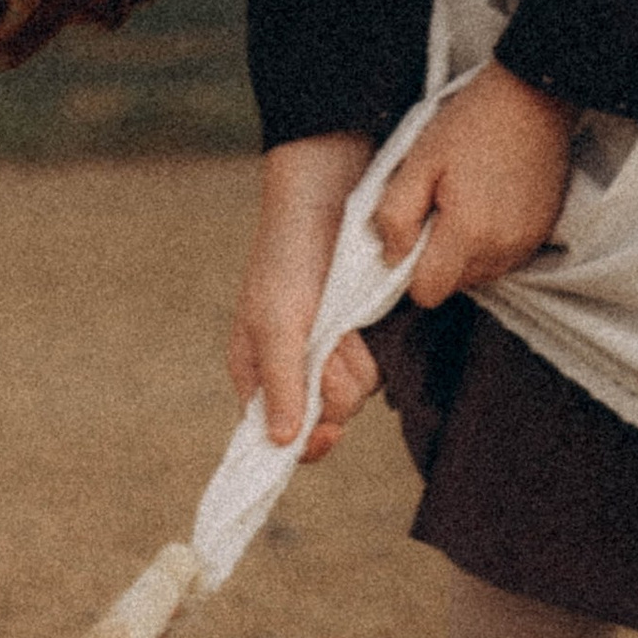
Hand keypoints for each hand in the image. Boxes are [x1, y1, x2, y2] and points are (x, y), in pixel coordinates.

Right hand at [229, 132, 379, 462]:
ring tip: (348, 318)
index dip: (303, 439)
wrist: (333, 195)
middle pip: (324, 419)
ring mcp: (334, 356)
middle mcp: (295, 371)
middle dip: (334, 383)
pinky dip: (379, 348)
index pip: (274, 435)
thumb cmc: (288, 255)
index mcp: (257, 372)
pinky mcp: (368, 340)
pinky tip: (370, 318)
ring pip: (355, 396)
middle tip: (333, 340)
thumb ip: (280, 381)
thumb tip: (280, 443)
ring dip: (357, 361)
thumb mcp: (275, 320)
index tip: (324, 429)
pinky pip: (380, 370)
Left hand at [371, 61, 575, 310]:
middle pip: (453, 285)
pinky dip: (489, 242)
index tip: (412, 235)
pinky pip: (503, 259)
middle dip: (437, 257)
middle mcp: (502, 248)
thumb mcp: (418, 160)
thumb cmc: (474, 121)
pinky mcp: (541, 234)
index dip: (409, 270)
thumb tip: (392, 255)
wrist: (533, 95)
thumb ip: (396, 215)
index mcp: (469, 232)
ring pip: (478, 275)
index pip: (427, 292)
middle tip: (439, 206)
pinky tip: (488, 204)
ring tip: (466, 201)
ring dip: (464, 251)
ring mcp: (526, 244)